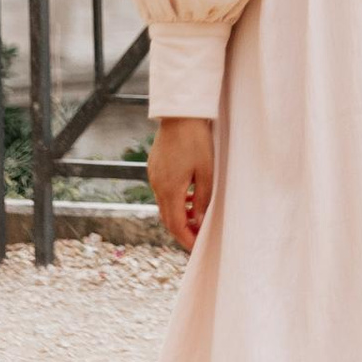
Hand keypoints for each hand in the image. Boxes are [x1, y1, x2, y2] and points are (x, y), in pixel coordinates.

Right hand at [145, 116, 215, 251]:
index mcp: (170, 189)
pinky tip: (189, 196)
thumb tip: (199, 222)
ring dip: (179, 215)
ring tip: (197, 217)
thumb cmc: (197, 141)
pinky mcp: (154, 167)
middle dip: (182, 230)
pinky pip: (162, 191)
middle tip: (198, 236)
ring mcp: (154, 176)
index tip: (197, 248)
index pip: (175, 225)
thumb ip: (203, 200)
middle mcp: (157, 185)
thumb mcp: (207, 172)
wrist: (180, 114)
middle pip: (167, 218)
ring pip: (164, 205)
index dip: (186, 239)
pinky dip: (175, 200)